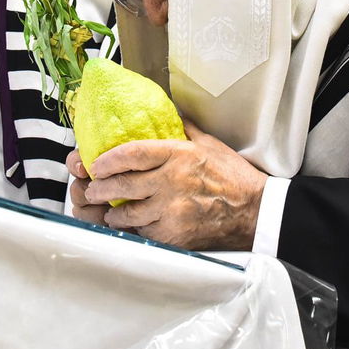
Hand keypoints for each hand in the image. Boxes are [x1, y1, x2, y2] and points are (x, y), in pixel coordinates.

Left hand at [70, 119, 265, 250]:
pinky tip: (129, 227)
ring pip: (127, 213)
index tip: (96, 164)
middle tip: (92, 188)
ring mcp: (171, 211)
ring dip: (113, 212)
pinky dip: (132, 230)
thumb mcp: (209, 144)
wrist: (256, 211)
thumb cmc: (234, 177)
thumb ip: (185, 129)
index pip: (132, 153)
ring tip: (110, 210)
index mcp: (178, 156)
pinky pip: (143, 233)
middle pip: (122, 184)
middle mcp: (170, 183)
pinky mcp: (174, 235)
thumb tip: (169, 113)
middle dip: (100, 188)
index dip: (107, 159)